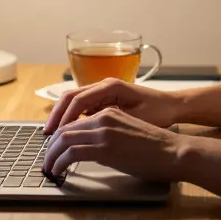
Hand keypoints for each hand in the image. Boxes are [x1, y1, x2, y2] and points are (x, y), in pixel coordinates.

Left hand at [42, 107, 186, 180]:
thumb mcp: (127, 133)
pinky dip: (60, 163)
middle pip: (64, 129)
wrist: (172, 152)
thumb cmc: (155, 148)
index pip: (74, 122)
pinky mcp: (104, 148)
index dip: (59, 137)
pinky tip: (59, 171)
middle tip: (47, 161)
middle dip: (51, 147)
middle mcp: (102, 118)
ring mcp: (102, 132)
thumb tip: (91, 150)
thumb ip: (108, 136)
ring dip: (52, 156)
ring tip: (49, 168)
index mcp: (108, 112)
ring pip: (63, 140)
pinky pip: (71, 154)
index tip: (54, 149)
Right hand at [43, 77, 180, 133]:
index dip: (64, 118)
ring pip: (75, 101)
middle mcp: (104, 85)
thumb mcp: (135, 119)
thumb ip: (111, 122)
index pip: (77, 100)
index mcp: (110, 87)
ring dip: (62, 116)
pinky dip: (73, 117)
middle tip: (47, 134)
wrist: (174, 106)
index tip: (55, 134)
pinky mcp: (106, 99)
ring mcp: (104, 91)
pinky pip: (84, 106)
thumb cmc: (159, 112)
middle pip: (70, 97)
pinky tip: (68, 131)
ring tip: (53, 134)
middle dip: (57, 115)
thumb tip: (86, 132)